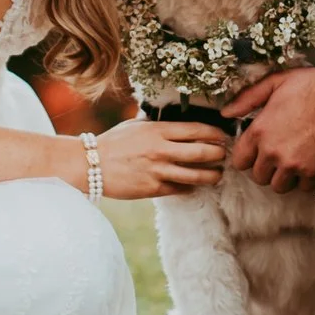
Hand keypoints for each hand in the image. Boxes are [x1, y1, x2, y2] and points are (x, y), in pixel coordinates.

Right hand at [90, 118, 229, 198]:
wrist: (90, 165)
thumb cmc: (113, 142)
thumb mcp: (136, 125)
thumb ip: (159, 126)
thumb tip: (180, 125)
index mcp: (158, 130)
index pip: (197, 130)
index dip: (216, 133)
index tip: (224, 136)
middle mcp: (161, 150)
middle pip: (203, 152)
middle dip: (219, 155)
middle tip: (224, 156)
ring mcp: (158, 171)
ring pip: (197, 175)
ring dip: (212, 176)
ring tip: (217, 175)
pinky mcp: (153, 189)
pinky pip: (180, 189)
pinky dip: (190, 187)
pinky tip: (194, 185)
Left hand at [224, 65, 314, 193]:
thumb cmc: (311, 87)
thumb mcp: (276, 83)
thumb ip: (248, 98)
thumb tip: (226, 113)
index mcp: (260, 131)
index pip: (239, 161)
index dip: (248, 156)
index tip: (258, 151)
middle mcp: (273, 152)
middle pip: (258, 177)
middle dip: (266, 167)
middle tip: (278, 154)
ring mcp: (293, 165)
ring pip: (279, 186)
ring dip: (284, 177)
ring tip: (294, 160)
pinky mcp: (314, 173)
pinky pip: (302, 187)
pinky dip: (306, 179)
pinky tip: (310, 163)